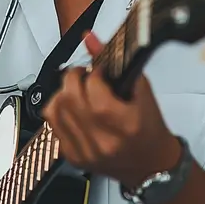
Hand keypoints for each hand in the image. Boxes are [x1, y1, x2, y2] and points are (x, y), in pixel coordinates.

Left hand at [43, 33, 181, 188]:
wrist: (152, 166)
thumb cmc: (150, 127)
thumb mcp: (141, 90)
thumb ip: (115, 62)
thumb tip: (89, 38)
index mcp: (124, 124)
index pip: (94, 87)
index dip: (94, 72)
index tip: (101, 70)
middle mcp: (102, 141)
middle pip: (70, 98)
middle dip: (74, 78)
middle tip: (84, 75)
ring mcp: (85, 152)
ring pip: (55, 109)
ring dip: (64, 93)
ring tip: (77, 90)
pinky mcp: (73, 158)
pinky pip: (53, 125)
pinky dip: (59, 110)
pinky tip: (73, 108)